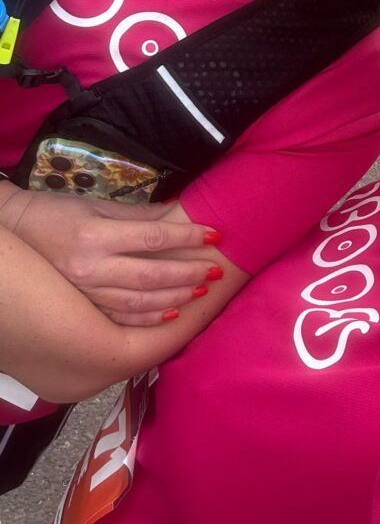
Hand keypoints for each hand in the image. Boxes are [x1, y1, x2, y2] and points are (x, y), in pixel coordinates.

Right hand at [1, 183, 222, 325]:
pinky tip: (171, 313)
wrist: (15, 232)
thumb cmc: (58, 213)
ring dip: (175, 297)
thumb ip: (141, 215)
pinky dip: (148, 317)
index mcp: (96, 236)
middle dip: (188, 273)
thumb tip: (181, 215)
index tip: (214, 235)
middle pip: (151, 275)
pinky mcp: (81, 306)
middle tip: (215, 270)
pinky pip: (120, 317)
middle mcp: (90, 268)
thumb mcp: (99, 206)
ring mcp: (85, 292)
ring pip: (138, 302)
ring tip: (200, 291)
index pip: (153, 238)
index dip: (187, 238)